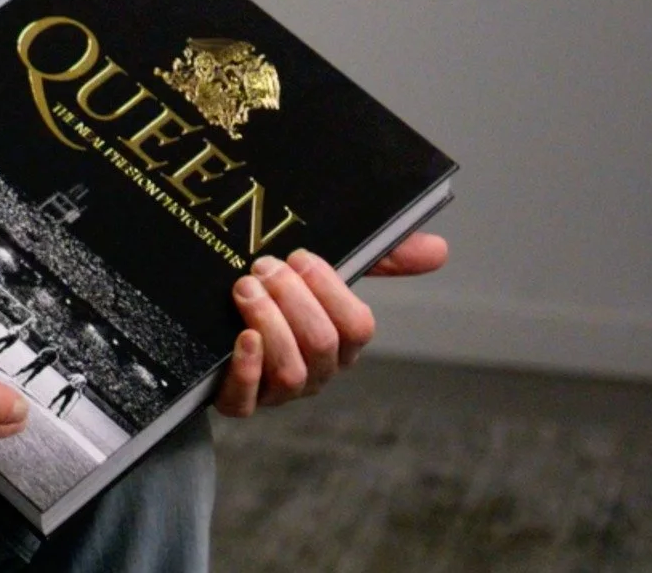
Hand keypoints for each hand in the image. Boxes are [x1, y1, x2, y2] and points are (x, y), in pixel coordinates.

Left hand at [214, 233, 446, 417]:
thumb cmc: (281, 298)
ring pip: (292, 373)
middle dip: (292, 300)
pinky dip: (247, 369)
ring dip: (268, 323)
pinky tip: (241, 337)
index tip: (299, 256)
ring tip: (245, 288)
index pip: (357, 326)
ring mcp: (278, 391)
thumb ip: (380, 259)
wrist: (211, 321)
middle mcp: (316, 371)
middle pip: (323, 345)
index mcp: (340, 342)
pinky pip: (247, 402)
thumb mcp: (322, 273)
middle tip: (264, 266)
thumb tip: (440, 249)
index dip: (329, 289)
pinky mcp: (237, 401)